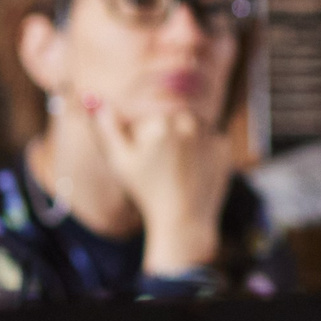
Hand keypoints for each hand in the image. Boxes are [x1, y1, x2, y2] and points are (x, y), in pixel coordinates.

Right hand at [87, 100, 235, 276]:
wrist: (183, 220)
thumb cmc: (147, 191)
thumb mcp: (119, 160)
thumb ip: (106, 128)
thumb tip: (96, 101)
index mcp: (162, 119)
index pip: (148, 111)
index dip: (142, 132)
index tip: (145, 153)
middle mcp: (189, 121)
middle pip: (171, 114)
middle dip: (163, 132)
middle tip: (160, 163)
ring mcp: (210, 133)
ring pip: (192, 124)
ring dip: (184, 137)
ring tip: (176, 167)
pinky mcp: (225, 147)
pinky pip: (209, 139)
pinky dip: (202, 150)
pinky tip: (192, 170)